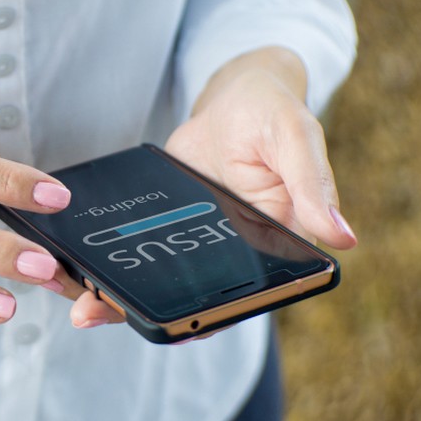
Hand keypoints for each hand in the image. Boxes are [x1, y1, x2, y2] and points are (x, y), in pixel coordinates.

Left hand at [68, 46, 357, 328]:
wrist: (235, 94)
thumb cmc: (275, 112)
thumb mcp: (296, 138)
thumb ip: (312, 185)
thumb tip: (342, 238)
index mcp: (279, 244)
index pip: (251, 294)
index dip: (216, 315)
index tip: (181, 327)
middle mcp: (238, 254)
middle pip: (197, 299)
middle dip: (151, 315)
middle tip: (95, 315)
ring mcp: (197, 245)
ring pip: (164, 284)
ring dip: (121, 298)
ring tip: (80, 308)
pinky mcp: (168, 228)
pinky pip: (141, 256)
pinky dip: (113, 265)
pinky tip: (78, 271)